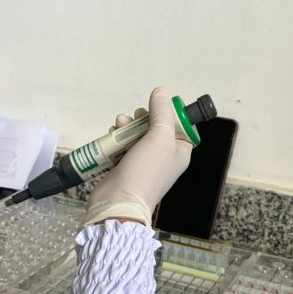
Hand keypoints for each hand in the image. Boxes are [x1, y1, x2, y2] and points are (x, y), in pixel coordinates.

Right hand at [85, 87, 192, 225]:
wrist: (118, 202)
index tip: (158, 107)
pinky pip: (123, 145)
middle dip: (144, 118)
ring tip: (119, 124)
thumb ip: (162, 112)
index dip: (170, 114)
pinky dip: (117, 137)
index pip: (181, 127)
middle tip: (136, 117)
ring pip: (137, 134)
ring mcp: (143, 162)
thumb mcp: (160, 137)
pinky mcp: (125, 166)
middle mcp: (163, 157)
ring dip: (127, 126)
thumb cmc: (146, 171)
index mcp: (179, 152)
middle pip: (156, 128)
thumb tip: (162, 92)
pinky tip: (111, 134)